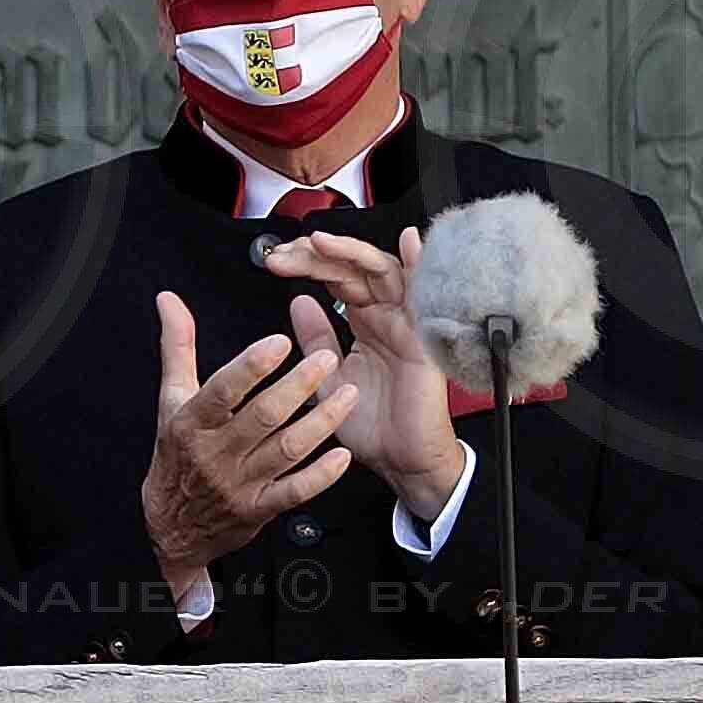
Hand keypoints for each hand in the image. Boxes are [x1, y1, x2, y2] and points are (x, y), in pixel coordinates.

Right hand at [142, 289, 352, 601]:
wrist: (173, 525)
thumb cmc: (177, 455)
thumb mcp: (171, 399)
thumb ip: (178, 346)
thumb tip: (169, 300)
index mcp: (192, 422)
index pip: (222, 391)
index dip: (251, 367)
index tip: (279, 342)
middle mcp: (216, 453)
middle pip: (262, 417)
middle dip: (297, 386)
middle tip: (326, 359)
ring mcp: (239, 483)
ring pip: (286, 450)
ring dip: (321, 421)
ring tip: (348, 394)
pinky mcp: (259, 508)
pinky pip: (295, 491)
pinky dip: (321, 475)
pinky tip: (342, 455)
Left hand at [254, 223, 466, 515]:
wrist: (401, 461)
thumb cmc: (373, 427)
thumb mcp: (328, 377)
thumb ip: (316, 338)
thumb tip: (298, 302)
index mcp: (364, 323)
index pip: (335, 278)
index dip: (307, 263)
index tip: (275, 260)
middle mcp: (385, 317)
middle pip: (354, 267)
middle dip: (318, 255)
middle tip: (286, 253)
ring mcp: (406, 322)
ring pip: (383, 271)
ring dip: (352, 252)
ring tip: (319, 243)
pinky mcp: (424, 336)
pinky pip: (427, 293)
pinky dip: (420, 265)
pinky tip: (409, 241)